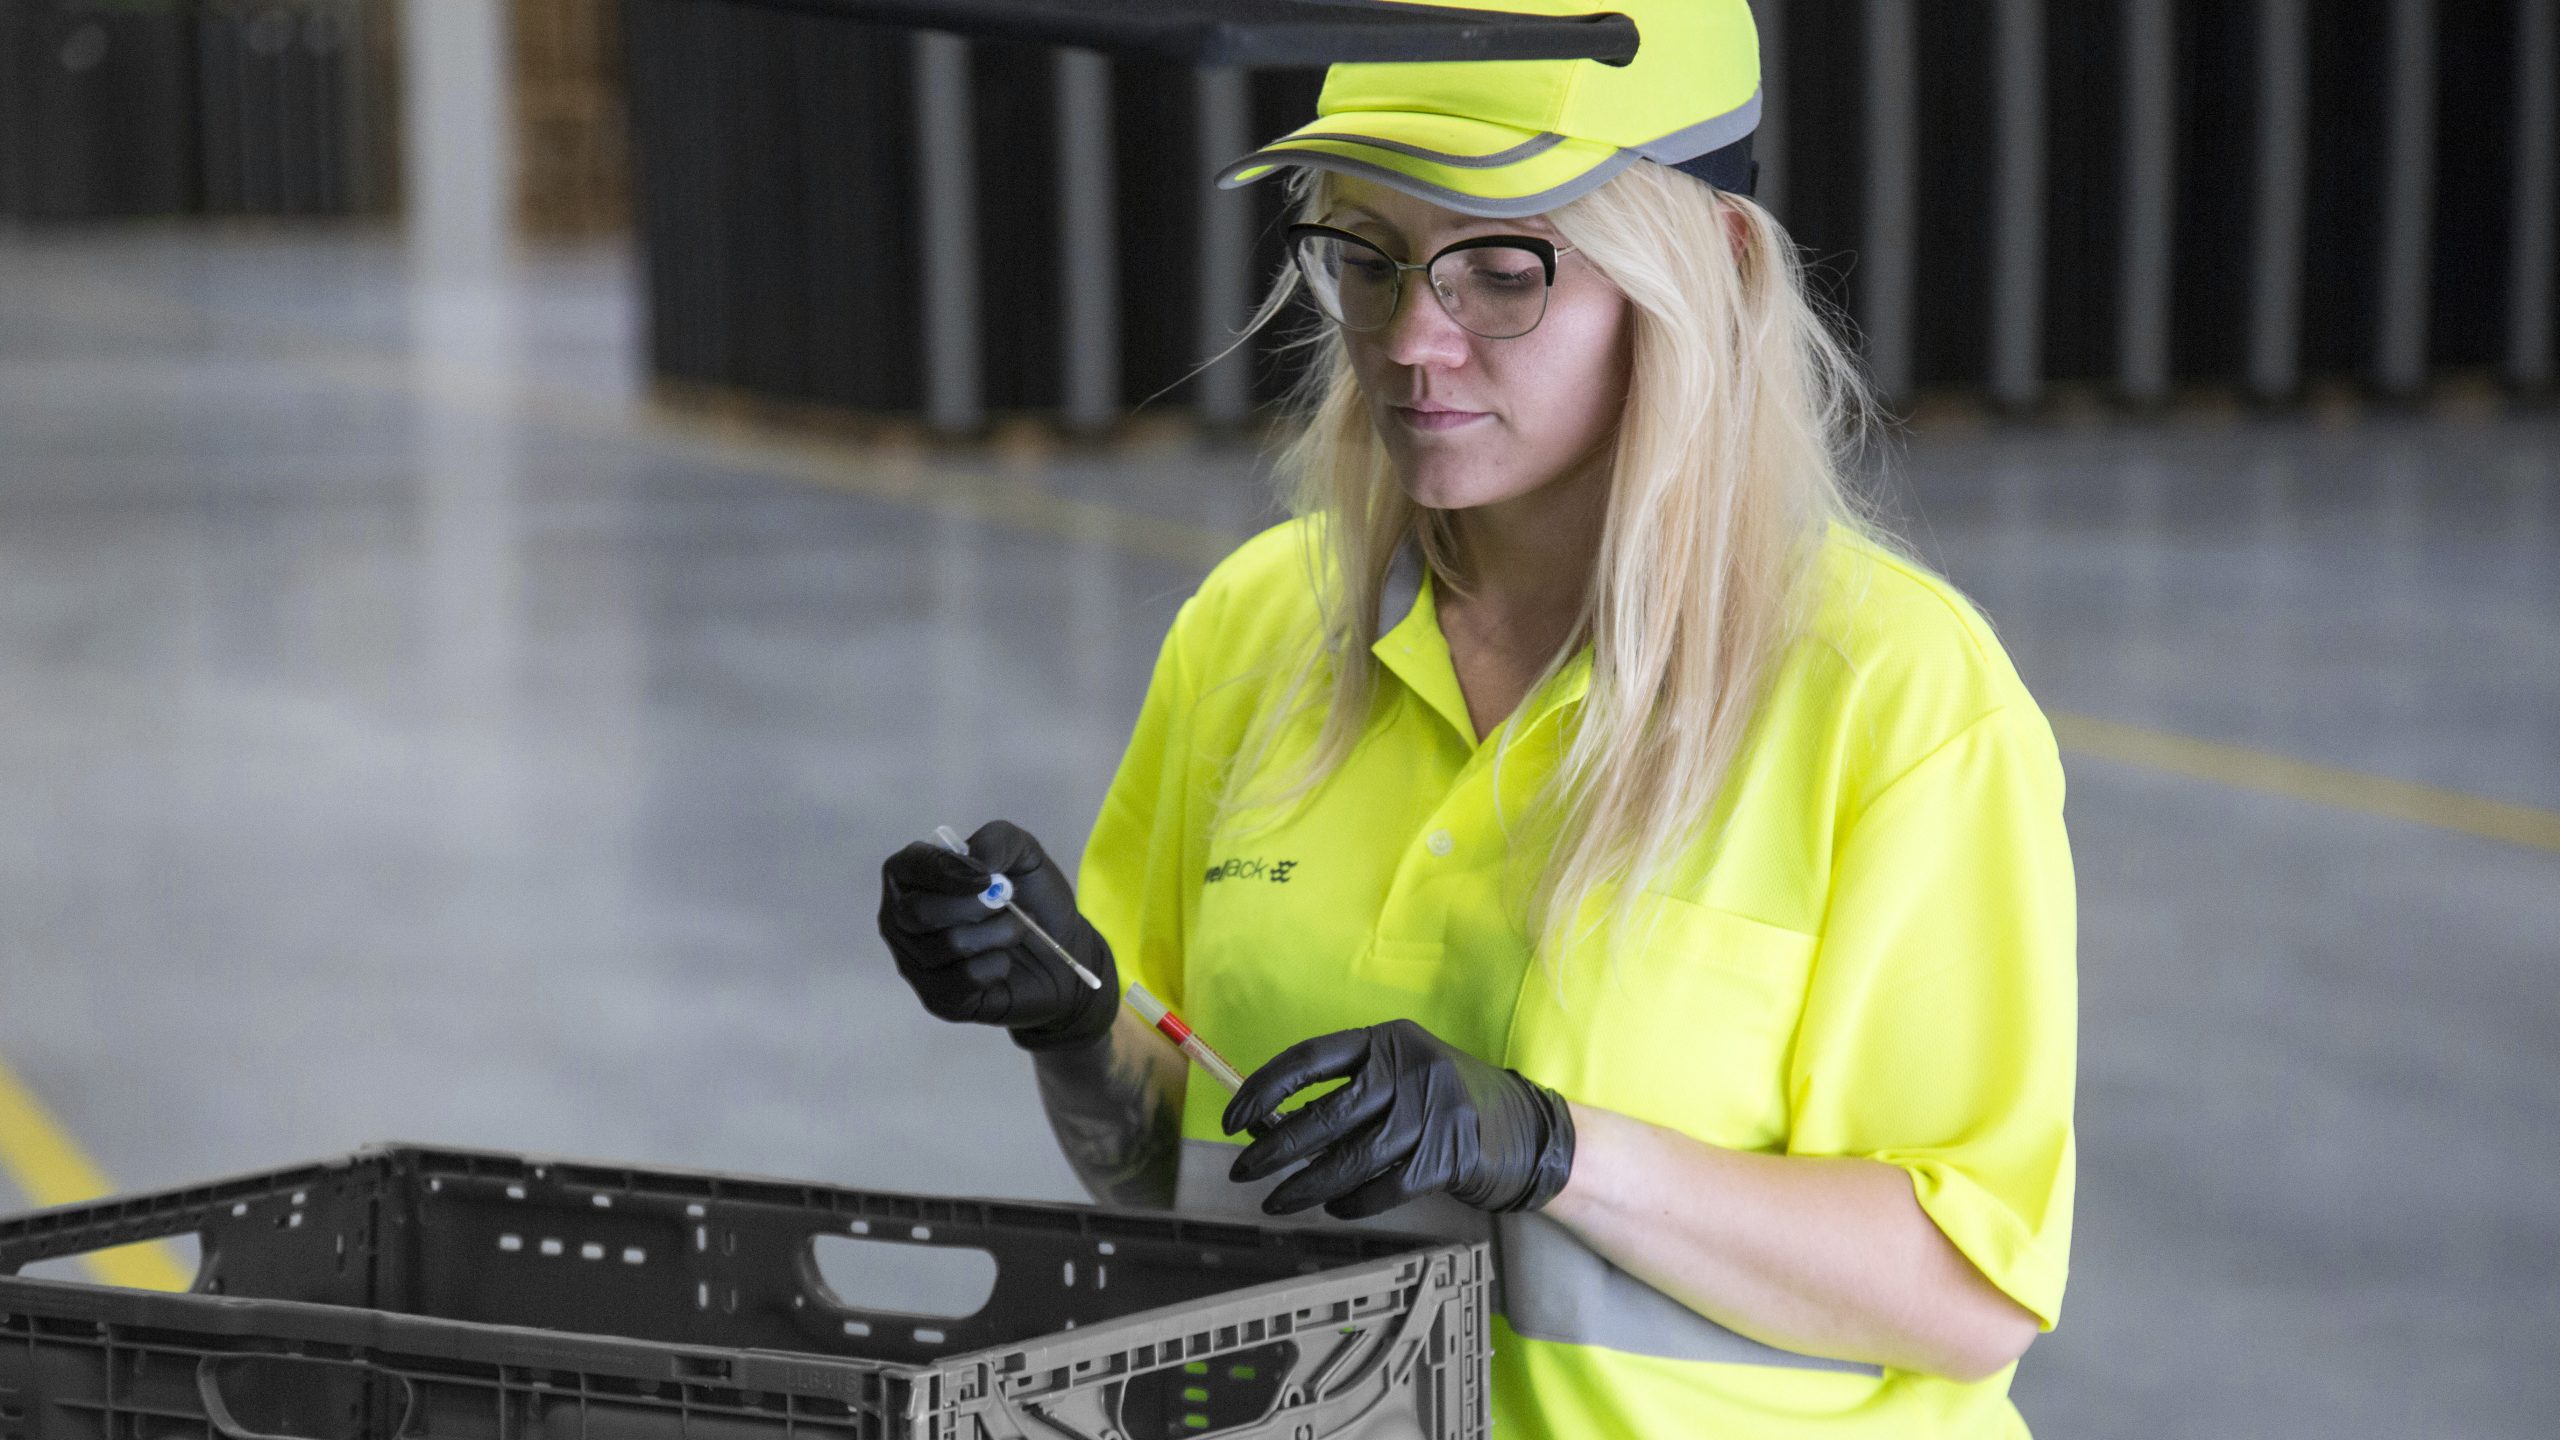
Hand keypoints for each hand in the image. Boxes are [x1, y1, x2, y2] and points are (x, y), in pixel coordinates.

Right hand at [876, 820, 1119, 1051]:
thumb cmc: (1032, 897)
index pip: (907, 867)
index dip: (946, 871)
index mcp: (912, 877)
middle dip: (975, 906)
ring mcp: (914, 963)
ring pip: (948, 945)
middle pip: (918, 912)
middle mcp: (901, 920)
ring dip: (999, 934)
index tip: (987, 878)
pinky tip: (1004, 961)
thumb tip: (975, 863)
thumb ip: (997, 840)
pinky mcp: (937, 999)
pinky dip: (997, 965)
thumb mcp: (1024, 853)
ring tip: (1017, 930)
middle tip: (1009, 904)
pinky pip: (964, 980)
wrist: (1060, 951)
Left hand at [1222, 1018, 1575, 1219]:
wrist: (1527, 1130)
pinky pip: (1383, 1188)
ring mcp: (1432, 1113)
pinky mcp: (1448, 1156)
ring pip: (1350, 1159)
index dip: (1265, 1088)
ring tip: (1277, 1202)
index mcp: (1388, 1041)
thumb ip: (1348, 1094)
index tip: (1233, 1119)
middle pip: (1326, 1115)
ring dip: (1305, 1187)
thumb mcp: (1401, 1078)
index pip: (1311, 1059)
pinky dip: (1352, 1202)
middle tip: (1242, 1170)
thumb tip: (1270, 1127)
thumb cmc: (1446, 1104)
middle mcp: (1409, 1069)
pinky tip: (1334, 1207)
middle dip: (1275, 1148)